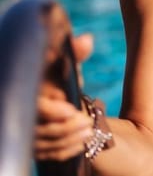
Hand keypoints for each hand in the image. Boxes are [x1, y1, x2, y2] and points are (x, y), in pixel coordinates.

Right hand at [34, 33, 93, 160]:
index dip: (50, 110)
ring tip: (90, 130)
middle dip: (66, 127)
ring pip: (43, 144)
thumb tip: (87, 41)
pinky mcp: (31, 144)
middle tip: (88, 122)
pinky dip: (65, 150)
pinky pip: (46, 154)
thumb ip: (74, 53)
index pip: (33, 106)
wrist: (46, 90)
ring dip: (69, 139)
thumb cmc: (55, 70)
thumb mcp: (63, 61)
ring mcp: (24, 131)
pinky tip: (82, 143)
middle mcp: (20, 112)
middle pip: (39, 129)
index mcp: (25, 91)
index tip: (71, 110)